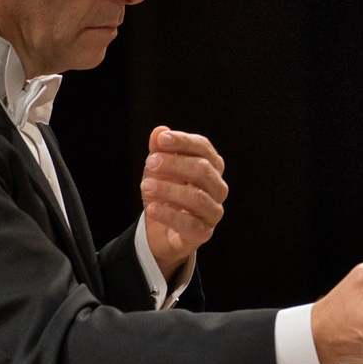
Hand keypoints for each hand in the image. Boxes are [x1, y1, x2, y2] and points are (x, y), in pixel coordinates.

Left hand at [140, 126, 227, 279]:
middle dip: (175, 164)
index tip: (162, 140)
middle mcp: (217, 187)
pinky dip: (169, 215)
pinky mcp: (203, 232)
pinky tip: (151, 208)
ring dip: (169, 190)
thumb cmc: (167, 194)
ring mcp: (213, 211)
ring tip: (145, 186)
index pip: (203, 148)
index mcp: (211, 167)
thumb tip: (159, 131)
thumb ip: (160, 151)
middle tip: (150, 163)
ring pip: (198, 197)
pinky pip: (190, 224)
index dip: (183, 142)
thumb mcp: (158, 171)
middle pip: (203, 170)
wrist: (165, 231)